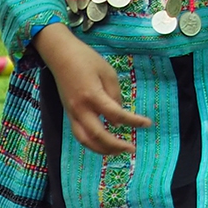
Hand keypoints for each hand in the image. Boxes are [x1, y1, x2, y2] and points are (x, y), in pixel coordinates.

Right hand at [35, 23, 150, 154]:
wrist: (60, 55)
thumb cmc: (86, 60)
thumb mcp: (107, 72)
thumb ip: (114, 94)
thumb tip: (119, 116)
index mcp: (92, 96)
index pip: (116, 115)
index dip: (133, 122)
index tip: (147, 124)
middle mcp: (80, 109)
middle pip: (97, 135)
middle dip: (115, 145)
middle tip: (131, 149)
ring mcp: (71, 113)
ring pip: (84, 140)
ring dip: (101, 149)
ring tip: (117, 152)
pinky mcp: (68, 113)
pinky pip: (79, 134)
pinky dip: (91, 143)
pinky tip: (103, 143)